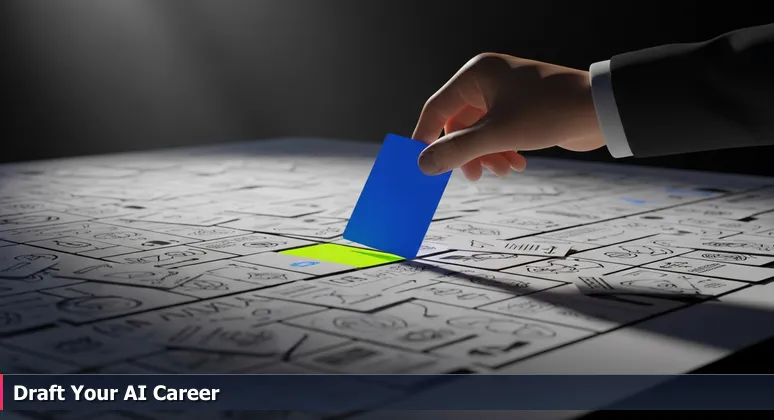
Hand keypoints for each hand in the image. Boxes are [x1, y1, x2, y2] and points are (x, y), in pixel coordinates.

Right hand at [412, 53, 605, 179]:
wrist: (600, 110)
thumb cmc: (548, 112)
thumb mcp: (498, 135)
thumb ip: (457, 150)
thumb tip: (423, 164)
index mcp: (475, 74)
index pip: (436, 108)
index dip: (426, 138)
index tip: (421, 165)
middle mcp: (487, 80)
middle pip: (459, 124)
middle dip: (467, 153)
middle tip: (474, 177)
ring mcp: (504, 94)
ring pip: (479, 132)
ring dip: (487, 156)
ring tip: (505, 171)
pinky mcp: (520, 108)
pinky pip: (498, 133)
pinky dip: (503, 151)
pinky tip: (518, 164)